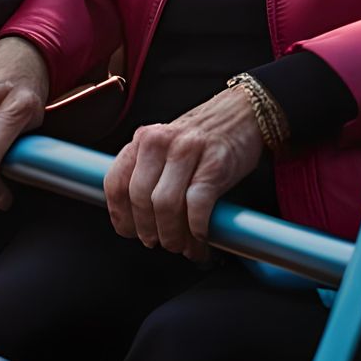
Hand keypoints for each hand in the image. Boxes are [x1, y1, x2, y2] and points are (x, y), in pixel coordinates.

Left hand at [104, 87, 263, 260]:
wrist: (244, 113)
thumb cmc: (204, 137)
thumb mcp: (167, 145)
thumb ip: (148, 172)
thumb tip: (136, 220)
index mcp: (144, 140)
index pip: (116, 184)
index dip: (121, 216)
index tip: (130, 232)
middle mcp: (161, 142)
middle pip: (140, 198)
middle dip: (148, 230)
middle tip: (160, 243)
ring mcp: (188, 151)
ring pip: (165, 205)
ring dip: (172, 235)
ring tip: (183, 246)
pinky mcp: (216, 164)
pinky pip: (197, 204)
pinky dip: (196, 228)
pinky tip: (201, 236)